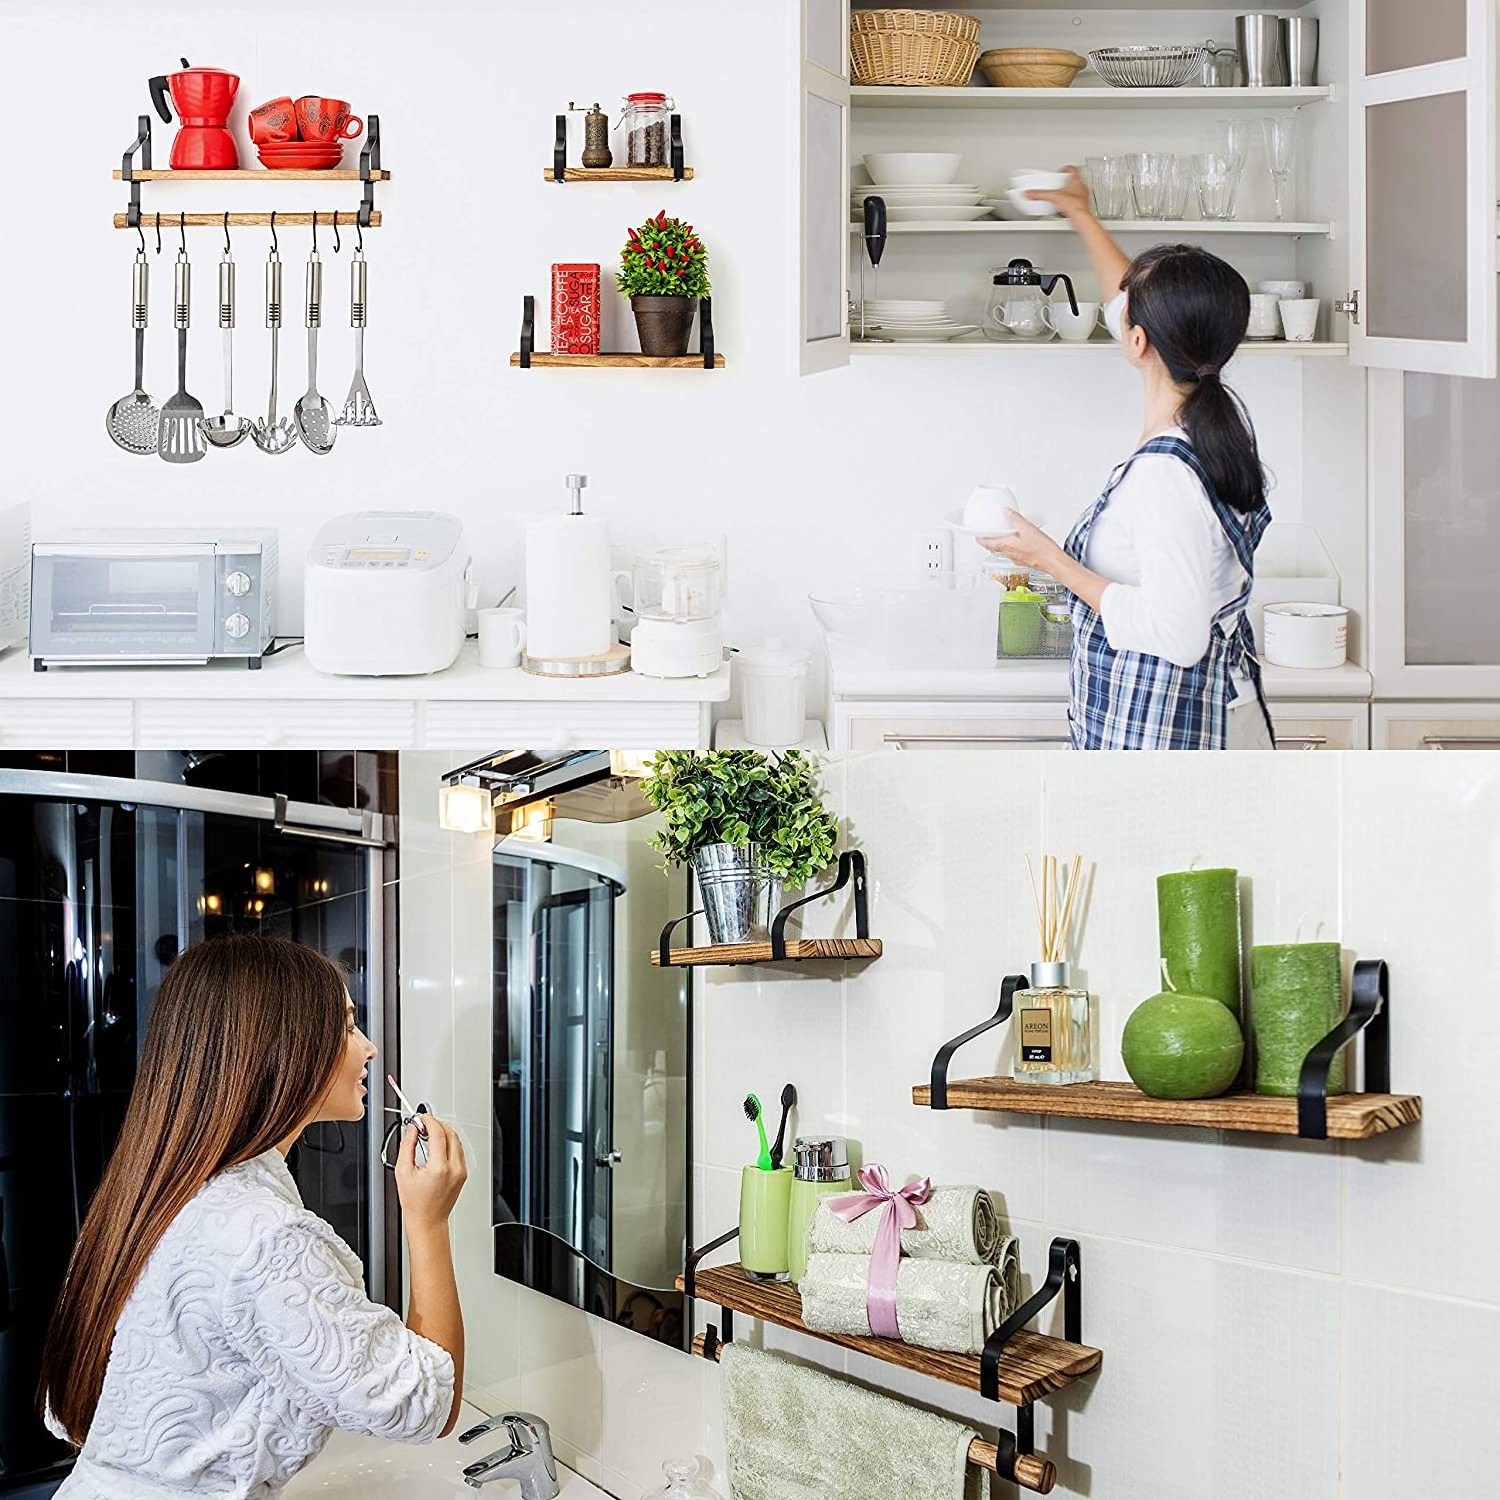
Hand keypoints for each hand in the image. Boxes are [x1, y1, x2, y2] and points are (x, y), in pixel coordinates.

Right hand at [395, 1114, 466, 1232]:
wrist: (428, 1221)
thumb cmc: (415, 1203)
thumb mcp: (403, 1172)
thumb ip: (407, 1146)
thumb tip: (412, 1129)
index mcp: (439, 1168)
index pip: (438, 1134)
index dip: (429, 1121)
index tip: (421, 1118)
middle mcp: (454, 1168)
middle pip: (450, 1134)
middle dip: (437, 1124)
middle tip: (423, 1123)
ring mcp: (461, 1171)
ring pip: (457, 1140)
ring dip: (444, 1132)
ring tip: (428, 1133)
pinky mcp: (463, 1173)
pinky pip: (458, 1150)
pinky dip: (449, 1142)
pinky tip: (436, 1144)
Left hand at [979, 512, 1064, 573]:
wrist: (1054, 562)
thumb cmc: (1042, 550)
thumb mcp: (1027, 528)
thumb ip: (1015, 519)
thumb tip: (1005, 511)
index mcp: (1006, 546)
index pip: (986, 543)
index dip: (979, 538)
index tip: (976, 534)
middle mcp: (1009, 554)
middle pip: (994, 547)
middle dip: (990, 540)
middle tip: (988, 532)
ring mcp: (1017, 558)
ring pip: (1004, 549)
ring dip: (1001, 542)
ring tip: (1004, 533)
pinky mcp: (1025, 560)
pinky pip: (1014, 552)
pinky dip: (1013, 545)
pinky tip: (1020, 540)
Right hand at [1026, 165, 1091, 220]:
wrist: (1081, 218)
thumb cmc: (1074, 205)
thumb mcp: (1053, 197)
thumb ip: (1040, 194)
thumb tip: (1030, 193)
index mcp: (1076, 180)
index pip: (1072, 169)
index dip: (1065, 169)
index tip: (1060, 173)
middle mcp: (1081, 187)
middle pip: (1073, 180)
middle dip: (1064, 183)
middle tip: (1058, 186)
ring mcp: (1083, 196)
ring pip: (1075, 191)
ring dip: (1067, 194)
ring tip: (1060, 198)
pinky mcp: (1082, 205)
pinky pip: (1075, 202)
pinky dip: (1068, 204)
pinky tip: (1063, 209)